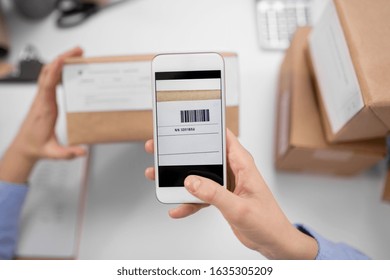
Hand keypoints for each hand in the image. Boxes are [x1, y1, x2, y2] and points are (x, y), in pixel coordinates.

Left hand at [0, 47, 86, 183]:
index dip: (56, 70)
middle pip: (49, 72)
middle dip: (63, 58)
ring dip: (60, 61)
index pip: (49, 84)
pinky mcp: (43, 98)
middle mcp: (42, 100)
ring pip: (48, 73)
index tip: (64, 58)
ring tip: (75, 55)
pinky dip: (58, 70)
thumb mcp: (53, 153)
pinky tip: (67, 69)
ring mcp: (41, 98)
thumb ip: (68, 153)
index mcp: (45, 109)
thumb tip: (82, 151)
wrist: (24, 146)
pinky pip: (49, 79)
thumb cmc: (37, 146)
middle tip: (79, 51)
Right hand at [145, 129, 317, 258]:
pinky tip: (177, 208)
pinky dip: (188, 201)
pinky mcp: (220, 197)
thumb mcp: (239, 208)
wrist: (272, 241)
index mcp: (242, 164)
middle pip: (204, 155)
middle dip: (182, 154)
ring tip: (159, 177)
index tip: (184, 123)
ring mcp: (225, 183)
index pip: (223, 137)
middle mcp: (233, 170)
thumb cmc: (268, 222)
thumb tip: (191, 181)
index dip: (205, 127)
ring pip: (198, 175)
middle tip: (161, 150)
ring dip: (179, 178)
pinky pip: (200, 195)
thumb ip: (215, 194)